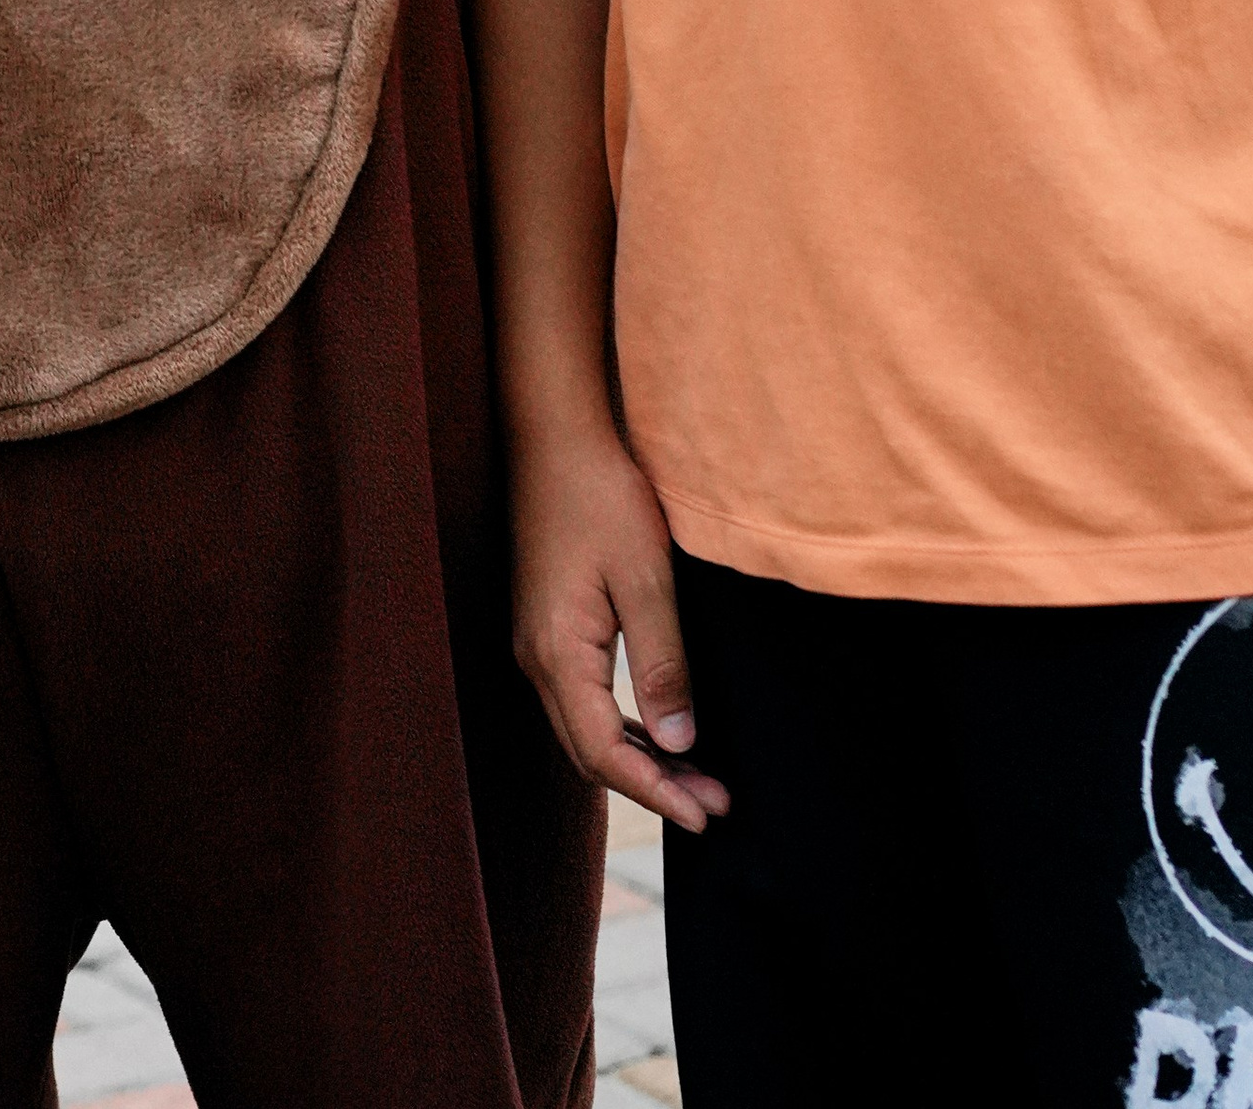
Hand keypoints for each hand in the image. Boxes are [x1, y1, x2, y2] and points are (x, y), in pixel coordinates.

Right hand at [510, 420, 728, 833]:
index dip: (657, 792)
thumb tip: (679, 743)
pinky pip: (581, 702)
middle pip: (589, 752)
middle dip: (653, 786)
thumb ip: (662, 664)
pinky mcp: (548, 629)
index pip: (604, 751)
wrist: (556, 440)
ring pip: (584, 731)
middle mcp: (536, 658)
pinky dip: (621, 730)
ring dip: (639, 761)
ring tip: (698, 778)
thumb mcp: (645, 577)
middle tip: (715, 804)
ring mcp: (537, 644)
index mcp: (557, 652)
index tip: (707, 813)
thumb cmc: (602, 497)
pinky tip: (658, 732)